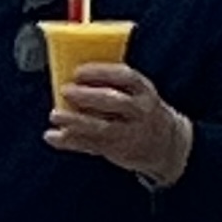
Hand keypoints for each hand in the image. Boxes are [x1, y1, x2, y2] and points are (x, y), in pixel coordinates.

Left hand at [48, 62, 191, 185]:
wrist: (168, 145)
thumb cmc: (142, 112)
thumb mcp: (137, 94)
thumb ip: (112, 86)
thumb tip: (72, 75)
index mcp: (144, 91)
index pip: (126, 77)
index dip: (101, 72)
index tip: (79, 71)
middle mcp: (140, 111)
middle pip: (114, 102)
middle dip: (87, 96)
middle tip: (65, 90)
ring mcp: (130, 133)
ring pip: (101, 127)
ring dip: (75, 121)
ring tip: (55, 115)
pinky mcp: (118, 150)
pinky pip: (91, 145)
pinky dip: (70, 141)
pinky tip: (53, 137)